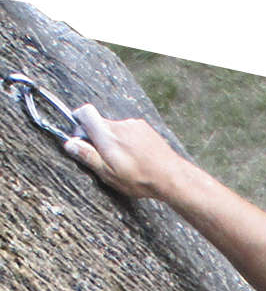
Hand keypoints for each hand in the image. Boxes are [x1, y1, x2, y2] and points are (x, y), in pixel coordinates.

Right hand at [62, 105, 185, 198]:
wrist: (171, 176)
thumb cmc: (139, 178)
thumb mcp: (108, 173)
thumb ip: (87, 156)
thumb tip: (69, 144)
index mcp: (106, 134)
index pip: (85, 112)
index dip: (78, 120)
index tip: (79, 134)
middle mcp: (120, 124)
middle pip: (101, 123)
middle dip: (98, 138)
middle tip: (104, 158)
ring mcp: (134, 125)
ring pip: (116, 129)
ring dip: (115, 141)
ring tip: (125, 162)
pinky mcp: (146, 129)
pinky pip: (130, 131)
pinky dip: (129, 141)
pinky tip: (136, 157)